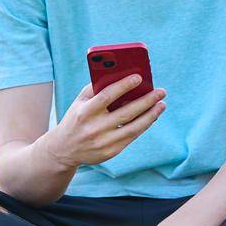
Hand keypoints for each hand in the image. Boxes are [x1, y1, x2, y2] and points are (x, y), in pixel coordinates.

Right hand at [47, 77, 166, 168]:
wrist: (64, 149)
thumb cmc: (76, 118)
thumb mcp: (79, 102)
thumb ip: (96, 88)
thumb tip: (121, 74)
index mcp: (85, 112)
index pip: (107, 97)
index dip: (123, 86)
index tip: (139, 77)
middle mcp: (94, 128)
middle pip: (126, 112)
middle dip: (146, 101)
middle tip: (161, 91)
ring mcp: (103, 142)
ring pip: (133, 127)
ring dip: (151, 115)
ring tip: (162, 104)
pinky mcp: (110, 152)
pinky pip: (131, 137)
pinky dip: (143, 125)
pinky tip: (152, 116)